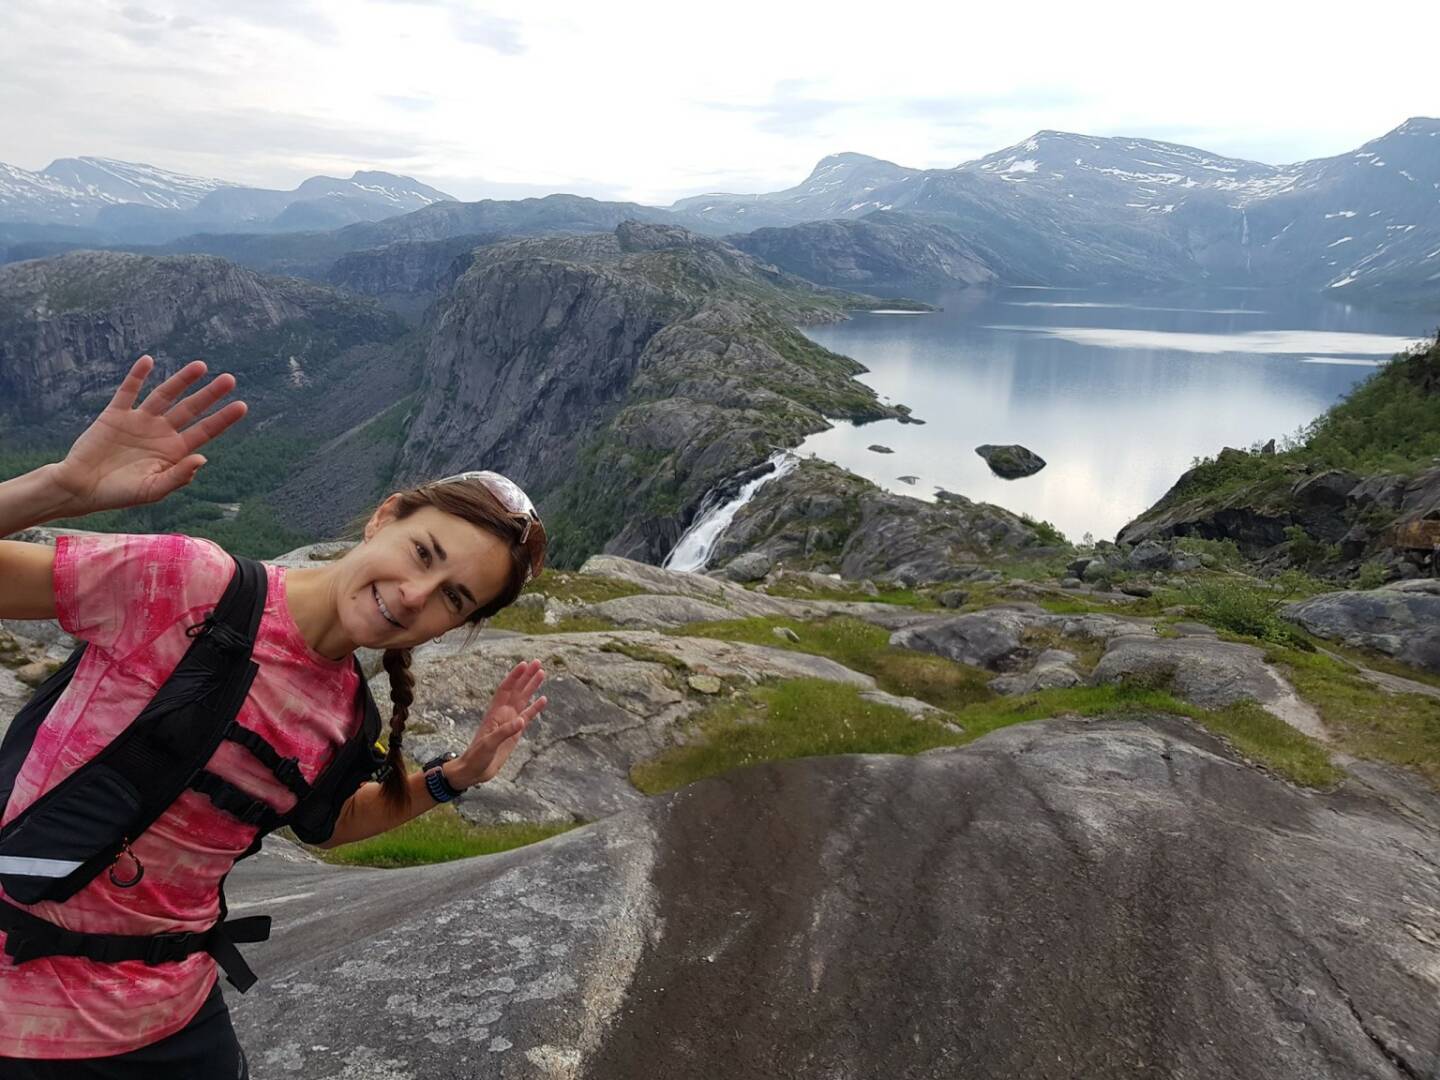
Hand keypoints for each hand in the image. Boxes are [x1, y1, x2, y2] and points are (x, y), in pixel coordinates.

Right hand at [51, 355, 246, 513]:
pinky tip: (149, 360)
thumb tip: (203, 458)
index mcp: (174, 451)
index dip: (223, 419)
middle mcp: (160, 432)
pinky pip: (128, 391)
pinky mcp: (115, 414)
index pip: (205, 431)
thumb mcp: (153, 490)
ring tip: (200, 365)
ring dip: (181, 380)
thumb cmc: (118, 494)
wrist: (80, 488)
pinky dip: (137, 375)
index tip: (242, 405)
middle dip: (210, 394)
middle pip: (190, 409)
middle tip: (230, 379)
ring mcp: (139, 421)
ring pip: (165, 395)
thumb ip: (178, 476)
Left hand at [448, 660, 547, 787]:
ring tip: (542, 674)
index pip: (506, 690)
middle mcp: (503, 714)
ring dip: (532, 687)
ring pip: (523, 700)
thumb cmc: (476, 757)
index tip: (524, 664)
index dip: (514, 677)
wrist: (474, 771)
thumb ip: (504, 732)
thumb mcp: (488, 745)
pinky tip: (543, 700)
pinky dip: (535, 708)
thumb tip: (521, 721)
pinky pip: (527, 717)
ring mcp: (509, 722)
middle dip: (526, 676)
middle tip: (538, 663)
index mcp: (494, 714)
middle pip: (517, 690)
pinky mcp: (515, 732)